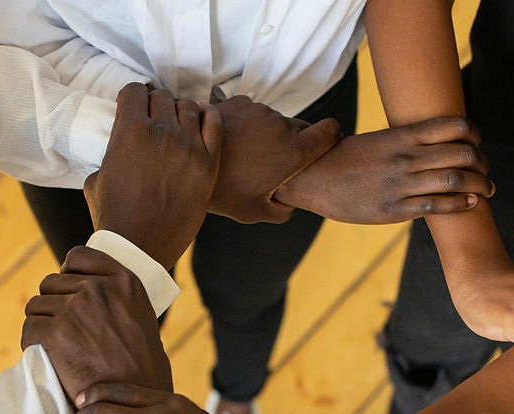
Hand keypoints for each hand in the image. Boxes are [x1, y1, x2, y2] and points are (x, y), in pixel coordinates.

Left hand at [21, 247, 171, 402]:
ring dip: (41, 324)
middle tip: (64, 331)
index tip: (67, 292)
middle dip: (53, 304)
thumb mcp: (140, 316)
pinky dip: (32, 344)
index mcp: (123, 281)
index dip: (67, 274)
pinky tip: (46, 356)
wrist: (137, 397)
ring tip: (56, 346)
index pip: (78, 257)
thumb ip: (116, 297)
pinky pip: (29, 330)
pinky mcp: (55, 334)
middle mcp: (98, 289)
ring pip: (36, 306)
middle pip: (52, 282)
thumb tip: (81, 288)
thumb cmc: (141, 364)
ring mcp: (75, 309)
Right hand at [83, 83, 222, 269]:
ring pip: (188, 107)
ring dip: (181, 112)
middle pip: (162, 96)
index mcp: (129, 130)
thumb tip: (116, 151)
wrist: (139, 246)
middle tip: (157, 121)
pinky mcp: (208, 163)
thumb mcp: (96, 179)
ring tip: (178, 126)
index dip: (134, 98)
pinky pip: (215, 123)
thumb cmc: (114, 217)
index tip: (136, 107)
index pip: (135, 90)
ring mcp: (188, 145)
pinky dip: (208, 116)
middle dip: (157, 106)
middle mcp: (160, 131)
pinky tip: (203, 120)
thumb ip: (109, 155)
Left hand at [210, 95, 341, 222]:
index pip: (331, 131)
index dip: (331, 138)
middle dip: (292, 143)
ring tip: (244, 157)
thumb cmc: (223, 194)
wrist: (182, 166)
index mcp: (293, 150)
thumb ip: (283, 209)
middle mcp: (280, 125)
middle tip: (270, 164)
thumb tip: (292, 203)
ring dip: (266, 135)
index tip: (323, 147)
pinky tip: (231, 144)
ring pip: (274, 120)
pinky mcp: (236, 103)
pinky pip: (251, 113)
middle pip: (300, 128)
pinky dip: (246, 125)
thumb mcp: (255, 211)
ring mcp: (258, 111)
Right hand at [273, 116, 493, 223]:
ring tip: (487, 189)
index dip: (473, 134)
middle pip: (462, 154)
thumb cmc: (348, 159)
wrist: (313, 178)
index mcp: (402, 136)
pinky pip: (436, 206)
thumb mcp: (378, 141)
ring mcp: (400, 184)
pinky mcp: (394, 210)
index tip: (476, 142)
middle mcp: (405, 158)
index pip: (454, 127)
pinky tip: (470, 204)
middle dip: (482, 162)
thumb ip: (406, 142)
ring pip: (455, 180)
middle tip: (486, 169)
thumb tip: (434, 144)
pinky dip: (460, 204)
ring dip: (479, 185)